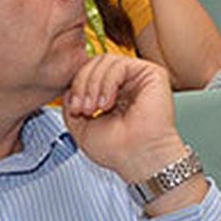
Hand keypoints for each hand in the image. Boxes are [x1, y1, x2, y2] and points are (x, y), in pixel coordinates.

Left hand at [62, 54, 187, 184]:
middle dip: (82, 84)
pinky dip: (107, 82)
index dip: (77, 86)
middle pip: (95, 63)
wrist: (138, 160)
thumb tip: (68, 89)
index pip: (90, 73)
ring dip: (93, 84)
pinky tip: (107, 103)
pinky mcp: (152, 74)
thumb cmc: (117, 150)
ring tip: (94, 108)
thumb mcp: (81, 127)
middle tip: (82, 108)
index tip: (75, 110)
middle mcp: (128, 83)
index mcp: (114, 93)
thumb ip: (72, 106)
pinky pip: (120, 64)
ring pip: (105, 61)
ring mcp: (139, 77)